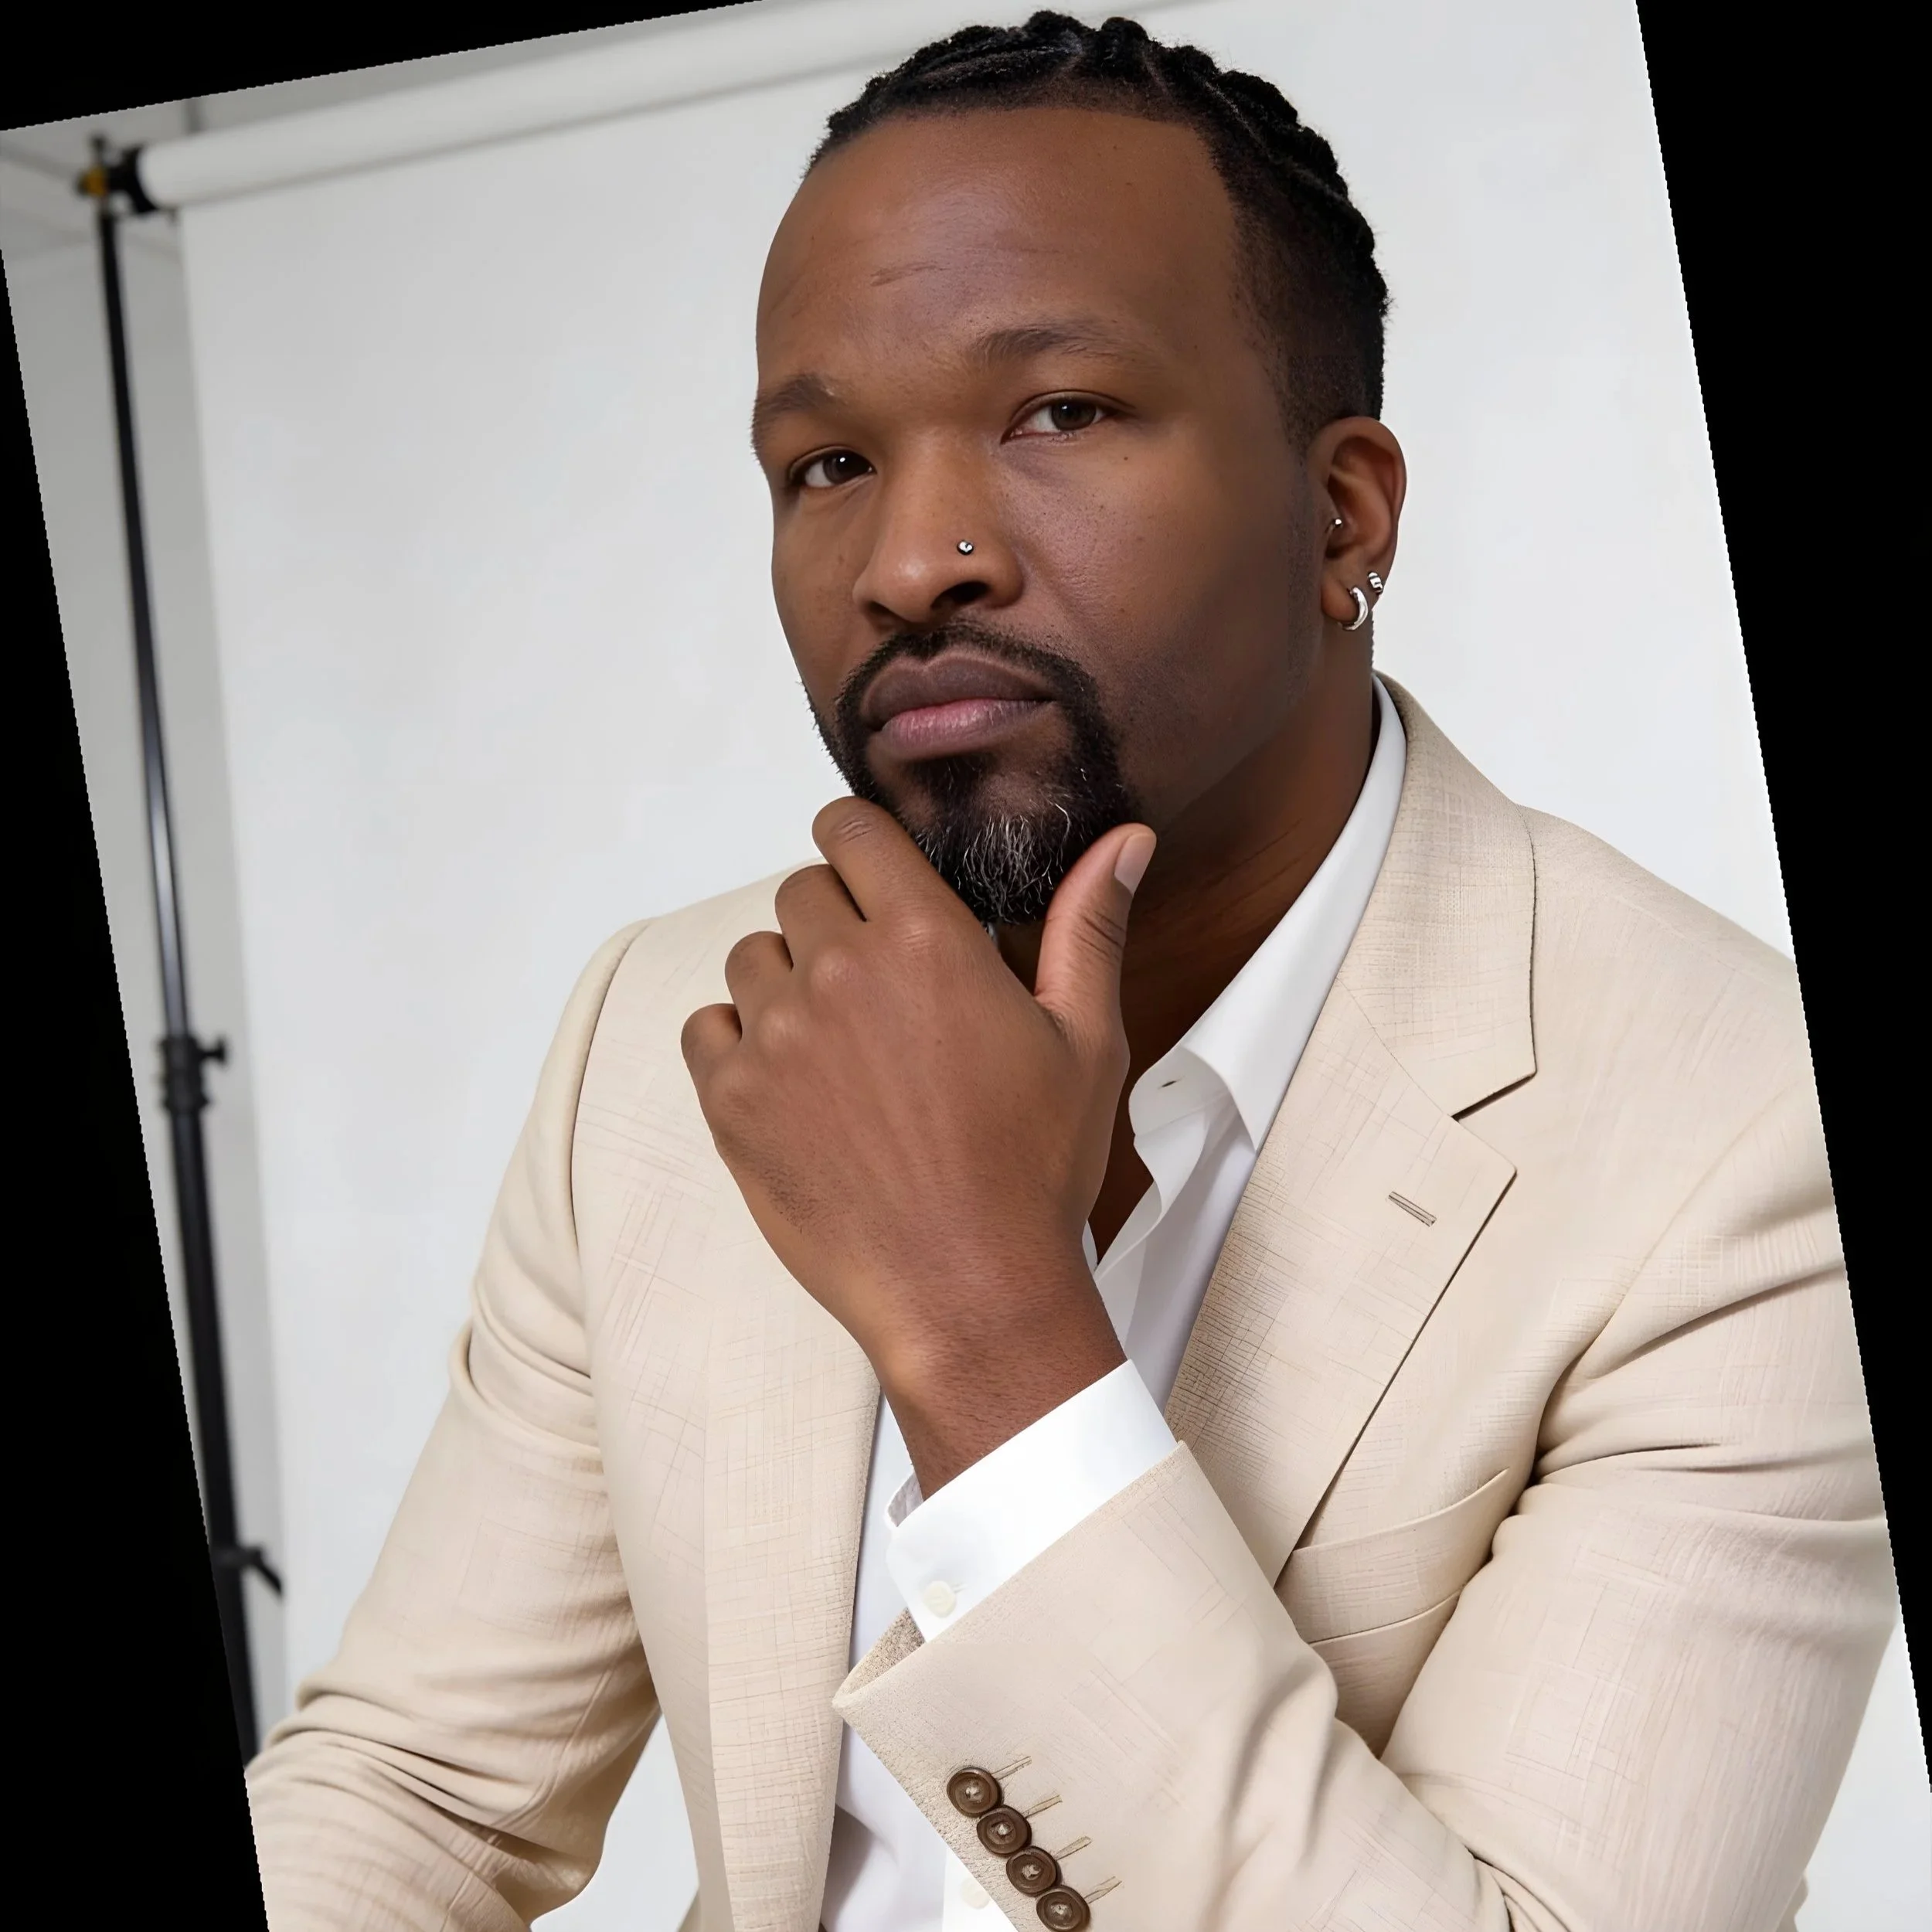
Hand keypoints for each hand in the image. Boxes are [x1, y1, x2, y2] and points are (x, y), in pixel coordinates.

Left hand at [681, 799, 1156, 1492]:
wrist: (968, 1290)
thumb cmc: (1029, 1173)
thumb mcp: (1083, 1041)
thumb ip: (1088, 926)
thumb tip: (1124, 843)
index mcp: (924, 940)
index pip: (849, 828)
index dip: (858, 845)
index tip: (870, 874)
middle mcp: (838, 972)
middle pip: (799, 892)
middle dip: (834, 921)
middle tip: (878, 987)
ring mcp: (776, 1037)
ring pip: (752, 959)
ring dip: (786, 983)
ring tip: (841, 1046)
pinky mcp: (732, 1101)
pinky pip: (704, 1030)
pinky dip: (737, 1043)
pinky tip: (792, 1083)